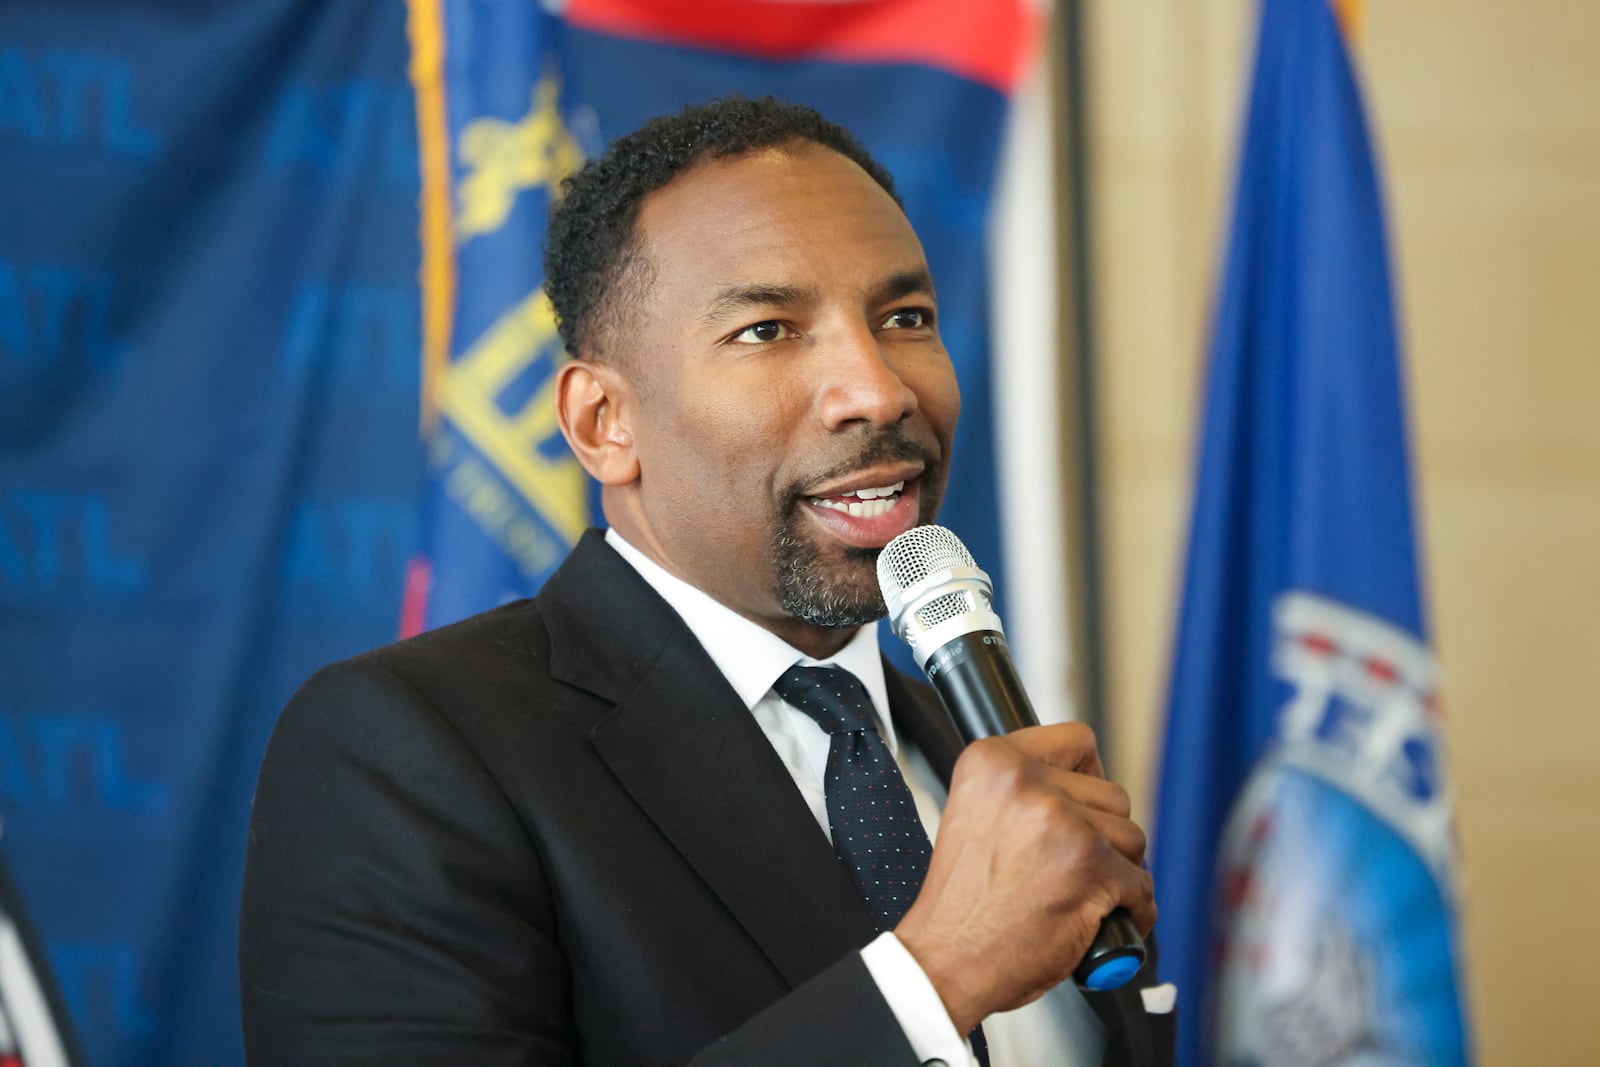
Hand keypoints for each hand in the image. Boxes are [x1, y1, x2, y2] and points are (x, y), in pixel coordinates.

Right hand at [893, 723, 1155, 1034]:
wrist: (947, 961)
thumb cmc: (961, 901)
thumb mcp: (975, 813)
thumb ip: (1022, 789)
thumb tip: (1082, 783)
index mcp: (991, 760)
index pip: (1077, 740)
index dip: (1088, 777)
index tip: (1080, 806)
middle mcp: (1025, 781)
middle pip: (1112, 793)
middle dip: (1103, 833)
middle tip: (1067, 868)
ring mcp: (1061, 823)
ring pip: (1132, 837)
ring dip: (1117, 871)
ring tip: (1077, 894)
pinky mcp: (1091, 867)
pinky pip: (1142, 884)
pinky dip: (1133, 909)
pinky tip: (1104, 920)